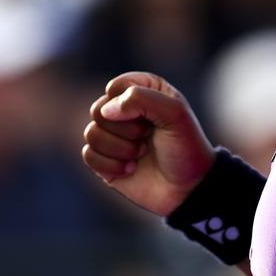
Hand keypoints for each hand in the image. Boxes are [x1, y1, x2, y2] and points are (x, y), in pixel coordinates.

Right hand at [81, 72, 215, 216]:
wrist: (187, 188)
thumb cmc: (186, 147)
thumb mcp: (176, 114)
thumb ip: (142, 99)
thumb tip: (106, 110)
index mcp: (143, 90)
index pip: (116, 87)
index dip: (130, 104)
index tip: (152, 118)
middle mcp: (124, 110)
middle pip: (98, 110)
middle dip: (125, 129)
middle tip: (147, 137)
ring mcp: (112, 135)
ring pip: (91, 133)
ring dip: (120, 148)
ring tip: (141, 153)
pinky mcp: (103, 159)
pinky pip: (88, 155)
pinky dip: (111, 165)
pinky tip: (131, 169)